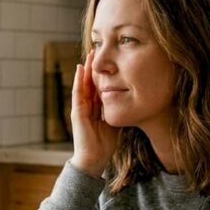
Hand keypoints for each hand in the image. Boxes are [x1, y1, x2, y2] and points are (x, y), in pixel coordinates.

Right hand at [69, 50, 118, 176]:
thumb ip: (120, 110)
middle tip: (99, 50)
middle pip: (91, 82)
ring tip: (90, 54)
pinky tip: (81, 68)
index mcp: (96, 108)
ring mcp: (80, 108)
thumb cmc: (105, 144)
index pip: (99, 86)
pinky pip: (77, 92)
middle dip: (95, 67)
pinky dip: (79, 80)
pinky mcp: (76, 112)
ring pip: (83, 83)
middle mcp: (87, 105)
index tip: (110, 60)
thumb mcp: (116, 122)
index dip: (104, 73)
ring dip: (86, 68)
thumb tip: (133, 100)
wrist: (94, 159)